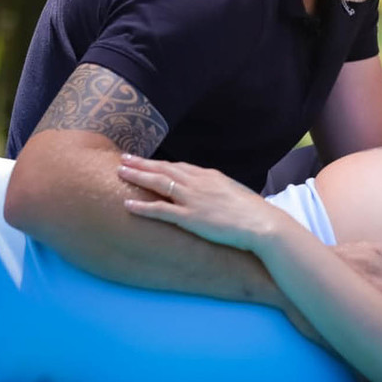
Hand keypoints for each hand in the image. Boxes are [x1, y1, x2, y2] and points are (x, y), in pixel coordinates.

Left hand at [118, 155, 276, 251]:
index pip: (179, 166)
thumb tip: (216, 196)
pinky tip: (126, 204)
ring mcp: (192, 199)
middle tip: (124, 158)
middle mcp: (198, 183)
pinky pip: (160, 210)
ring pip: (158, 183)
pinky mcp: (189, 217)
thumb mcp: (236, 193)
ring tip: (119, 172)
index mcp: (210, 176)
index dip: (160, 163)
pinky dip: (142, 206)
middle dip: (142, 163)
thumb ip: (220, 191)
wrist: (262, 223)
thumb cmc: (253, 212)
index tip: (146, 161)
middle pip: (164, 169)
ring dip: (137, 176)